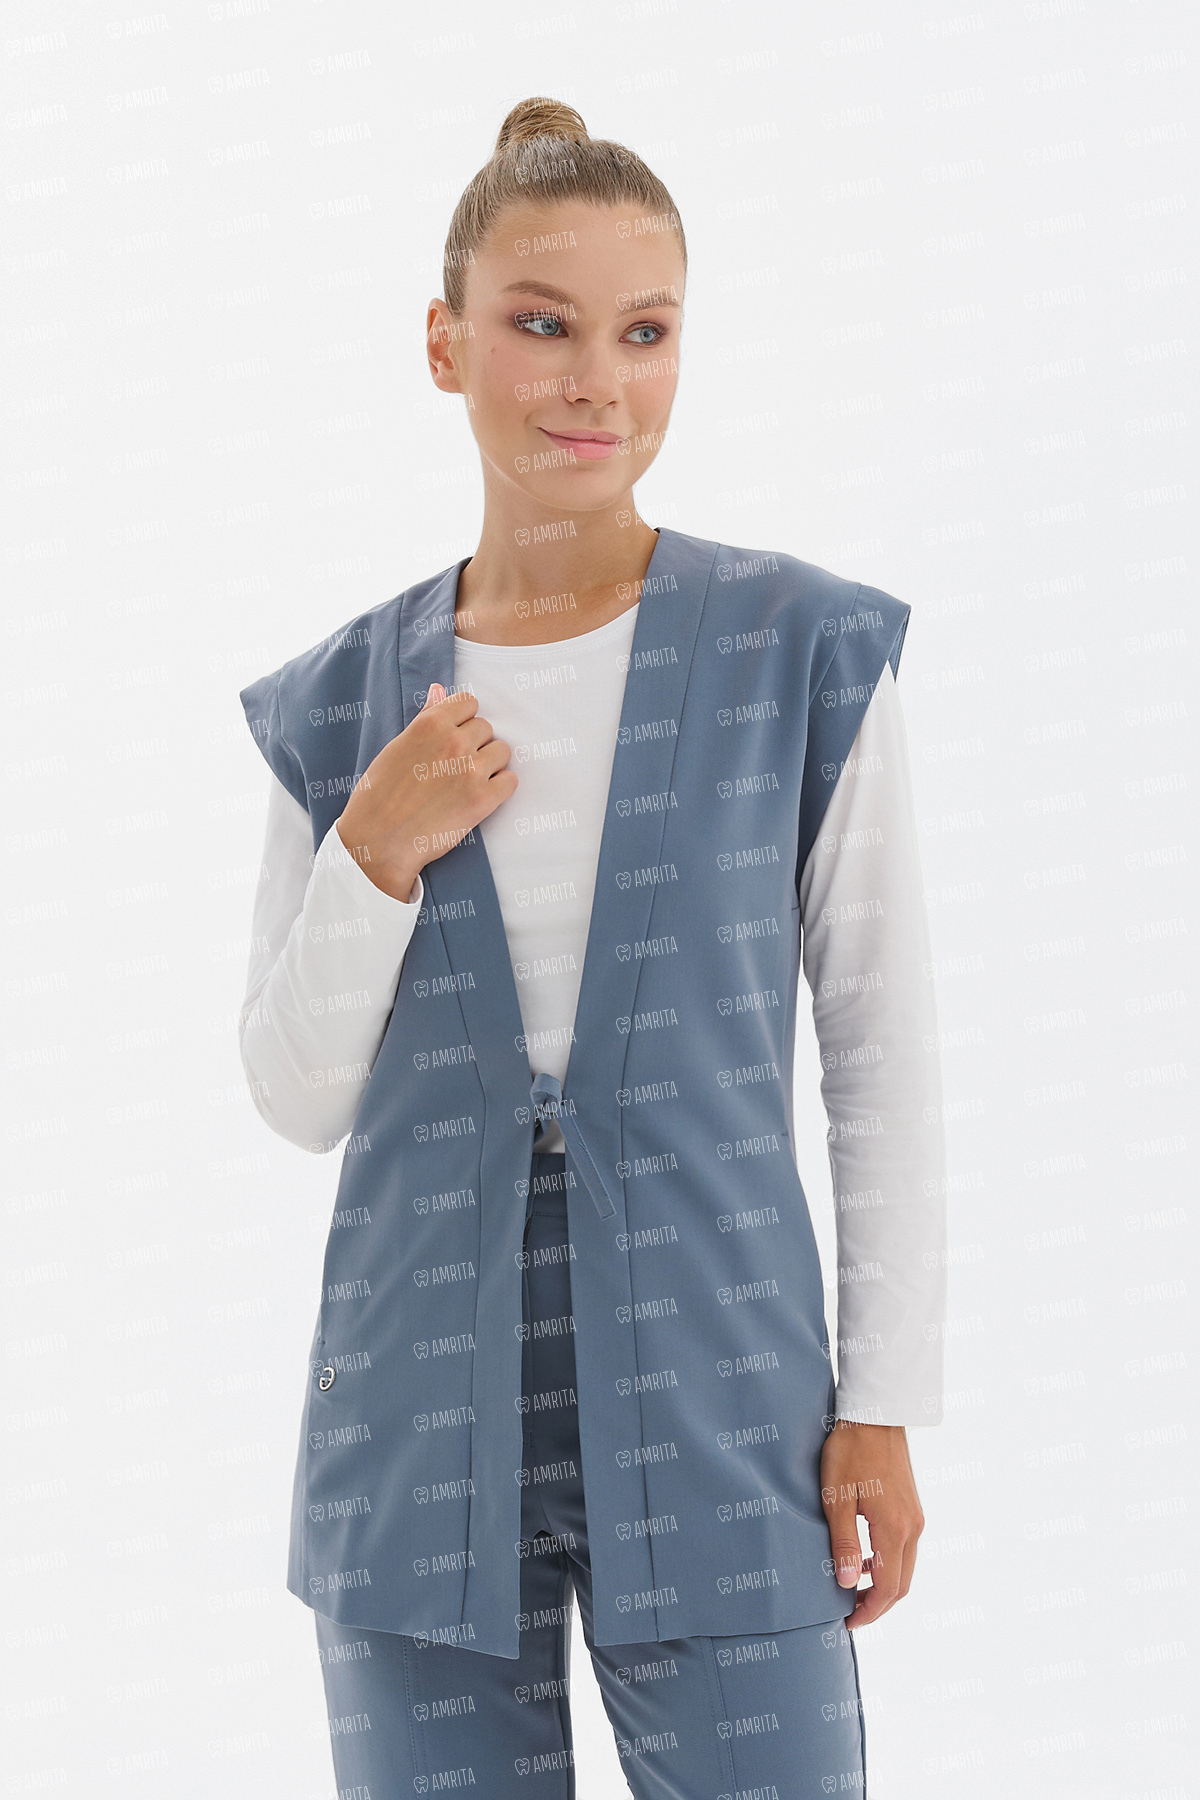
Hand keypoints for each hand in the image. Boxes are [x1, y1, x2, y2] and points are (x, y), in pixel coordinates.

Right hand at [335, 682, 517, 899]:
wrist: (378, 842)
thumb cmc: (380, 794)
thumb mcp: (396, 747)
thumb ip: (424, 717)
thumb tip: (439, 689)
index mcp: (430, 725)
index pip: (469, 702)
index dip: (463, 720)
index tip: (453, 738)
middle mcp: (454, 743)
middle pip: (486, 728)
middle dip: (475, 744)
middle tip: (454, 767)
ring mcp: (471, 771)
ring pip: (501, 752)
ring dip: (490, 764)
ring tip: (467, 782)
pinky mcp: (483, 800)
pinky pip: (510, 781)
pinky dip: (500, 788)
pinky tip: (481, 796)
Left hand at [820, 1419, 924, 1628]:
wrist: (875, 1414)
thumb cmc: (850, 1451)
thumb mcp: (837, 1497)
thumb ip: (844, 1543)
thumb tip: (847, 1584)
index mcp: (895, 1530)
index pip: (888, 1589)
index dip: (869, 1612)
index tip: (847, 1622)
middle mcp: (913, 1528)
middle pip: (901, 1584)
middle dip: (877, 1605)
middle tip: (849, 1613)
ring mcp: (916, 1517)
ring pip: (905, 1567)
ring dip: (883, 1584)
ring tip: (852, 1589)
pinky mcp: (912, 1507)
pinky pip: (905, 1548)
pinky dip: (888, 1563)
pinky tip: (865, 1558)